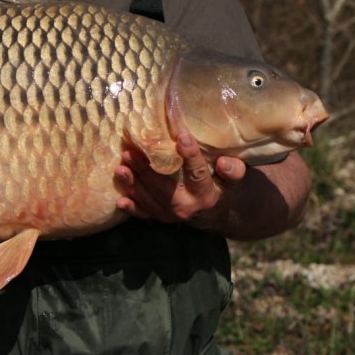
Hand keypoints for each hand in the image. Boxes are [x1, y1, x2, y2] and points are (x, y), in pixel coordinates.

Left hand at [114, 130, 246, 228]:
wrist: (215, 212)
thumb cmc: (221, 186)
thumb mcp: (233, 179)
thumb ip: (233, 170)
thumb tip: (225, 162)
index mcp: (207, 193)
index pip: (198, 172)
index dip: (191, 155)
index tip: (182, 136)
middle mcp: (188, 206)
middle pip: (165, 187)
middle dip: (146, 170)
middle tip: (130, 152)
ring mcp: (172, 215)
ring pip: (151, 200)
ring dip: (134, 184)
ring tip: (120, 169)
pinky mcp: (161, 218)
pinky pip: (145, 214)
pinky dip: (132, 208)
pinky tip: (120, 199)